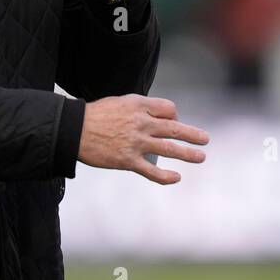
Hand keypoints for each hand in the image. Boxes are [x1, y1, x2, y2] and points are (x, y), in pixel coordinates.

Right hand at [77, 95, 208, 184]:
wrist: (73, 130)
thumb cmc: (95, 115)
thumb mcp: (120, 102)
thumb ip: (140, 108)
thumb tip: (157, 115)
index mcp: (139, 106)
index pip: (168, 109)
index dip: (174, 115)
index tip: (173, 122)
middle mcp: (141, 123)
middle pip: (174, 128)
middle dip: (192, 134)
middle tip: (205, 139)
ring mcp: (136, 143)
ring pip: (168, 149)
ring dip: (188, 154)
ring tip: (200, 156)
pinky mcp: (128, 160)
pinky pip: (151, 170)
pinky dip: (166, 176)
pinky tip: (176, 177)